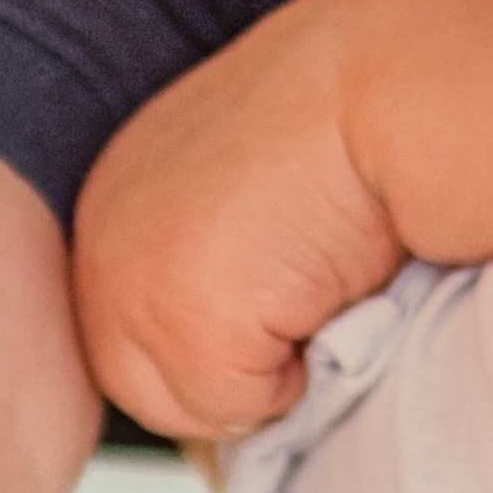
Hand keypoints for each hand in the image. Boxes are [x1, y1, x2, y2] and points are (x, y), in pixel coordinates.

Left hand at [74, 0, 403, 440]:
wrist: (391, 85)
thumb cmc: (343, 122)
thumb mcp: (235, 179)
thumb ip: (197, 251)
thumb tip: (210, 344)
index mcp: (110, 201)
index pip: (125, 335)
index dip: (201, 347)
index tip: (266, 303)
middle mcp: (101, 243)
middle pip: (143, 387)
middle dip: (221, 373)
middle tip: (296, 306)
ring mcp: (133, 288)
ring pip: (191, 406)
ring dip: (260, 374)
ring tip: (312, 286)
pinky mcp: (184, 326)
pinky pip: (242, 407)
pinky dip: (296, 376)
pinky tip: (325, 297)